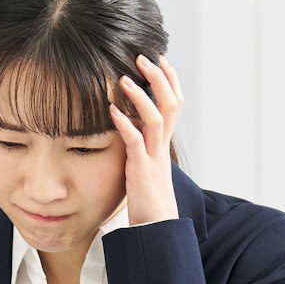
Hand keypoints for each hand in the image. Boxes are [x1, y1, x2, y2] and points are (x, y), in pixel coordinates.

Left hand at [109, 54, 182, 225]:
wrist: (156, 227)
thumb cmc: (146, 195)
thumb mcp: (145, 161)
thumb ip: (140, 141)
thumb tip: (128, 122)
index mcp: (164, 141)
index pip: (174, 103)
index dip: (170, 79)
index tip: (159, 58)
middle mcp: (162, 145)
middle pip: (171, 103)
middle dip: (160, 78)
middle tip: (143, 57)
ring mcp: (154, 156)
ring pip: (156, 118)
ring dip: (140, 96)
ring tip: (123, 79)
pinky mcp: (142, 170)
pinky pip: (135, 143)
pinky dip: (124, 125)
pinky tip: (110, 111)